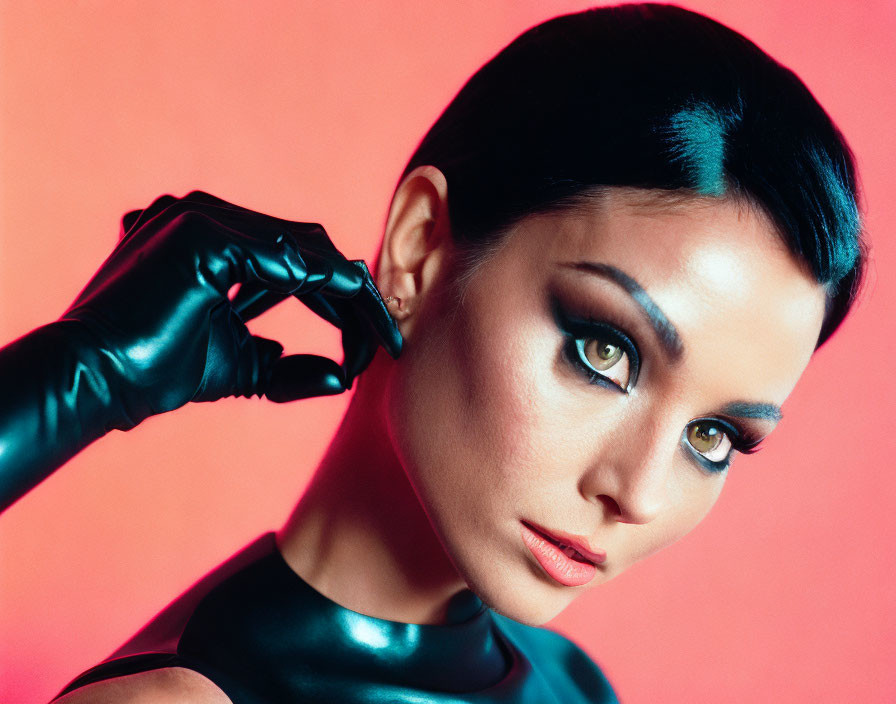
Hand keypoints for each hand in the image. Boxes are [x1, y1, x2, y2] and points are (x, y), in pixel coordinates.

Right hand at [63, 190, 400, 427]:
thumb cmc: (162, 372)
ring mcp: (202, 216)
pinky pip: (282, 258)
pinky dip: (321, 289)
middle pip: (313, 247)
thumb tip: (344, 379)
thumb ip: (289, 366)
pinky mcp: (199, 231)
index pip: (301, 259)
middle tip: (387, 343)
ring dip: (349, 297)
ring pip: (307, 249)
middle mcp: (209, 215)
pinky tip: (348, 320)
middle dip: (355, 299)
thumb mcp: (244, 367)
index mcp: (218, 238)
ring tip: (376, 340)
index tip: (376, 343)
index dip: (344, 301)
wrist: (100, 381)